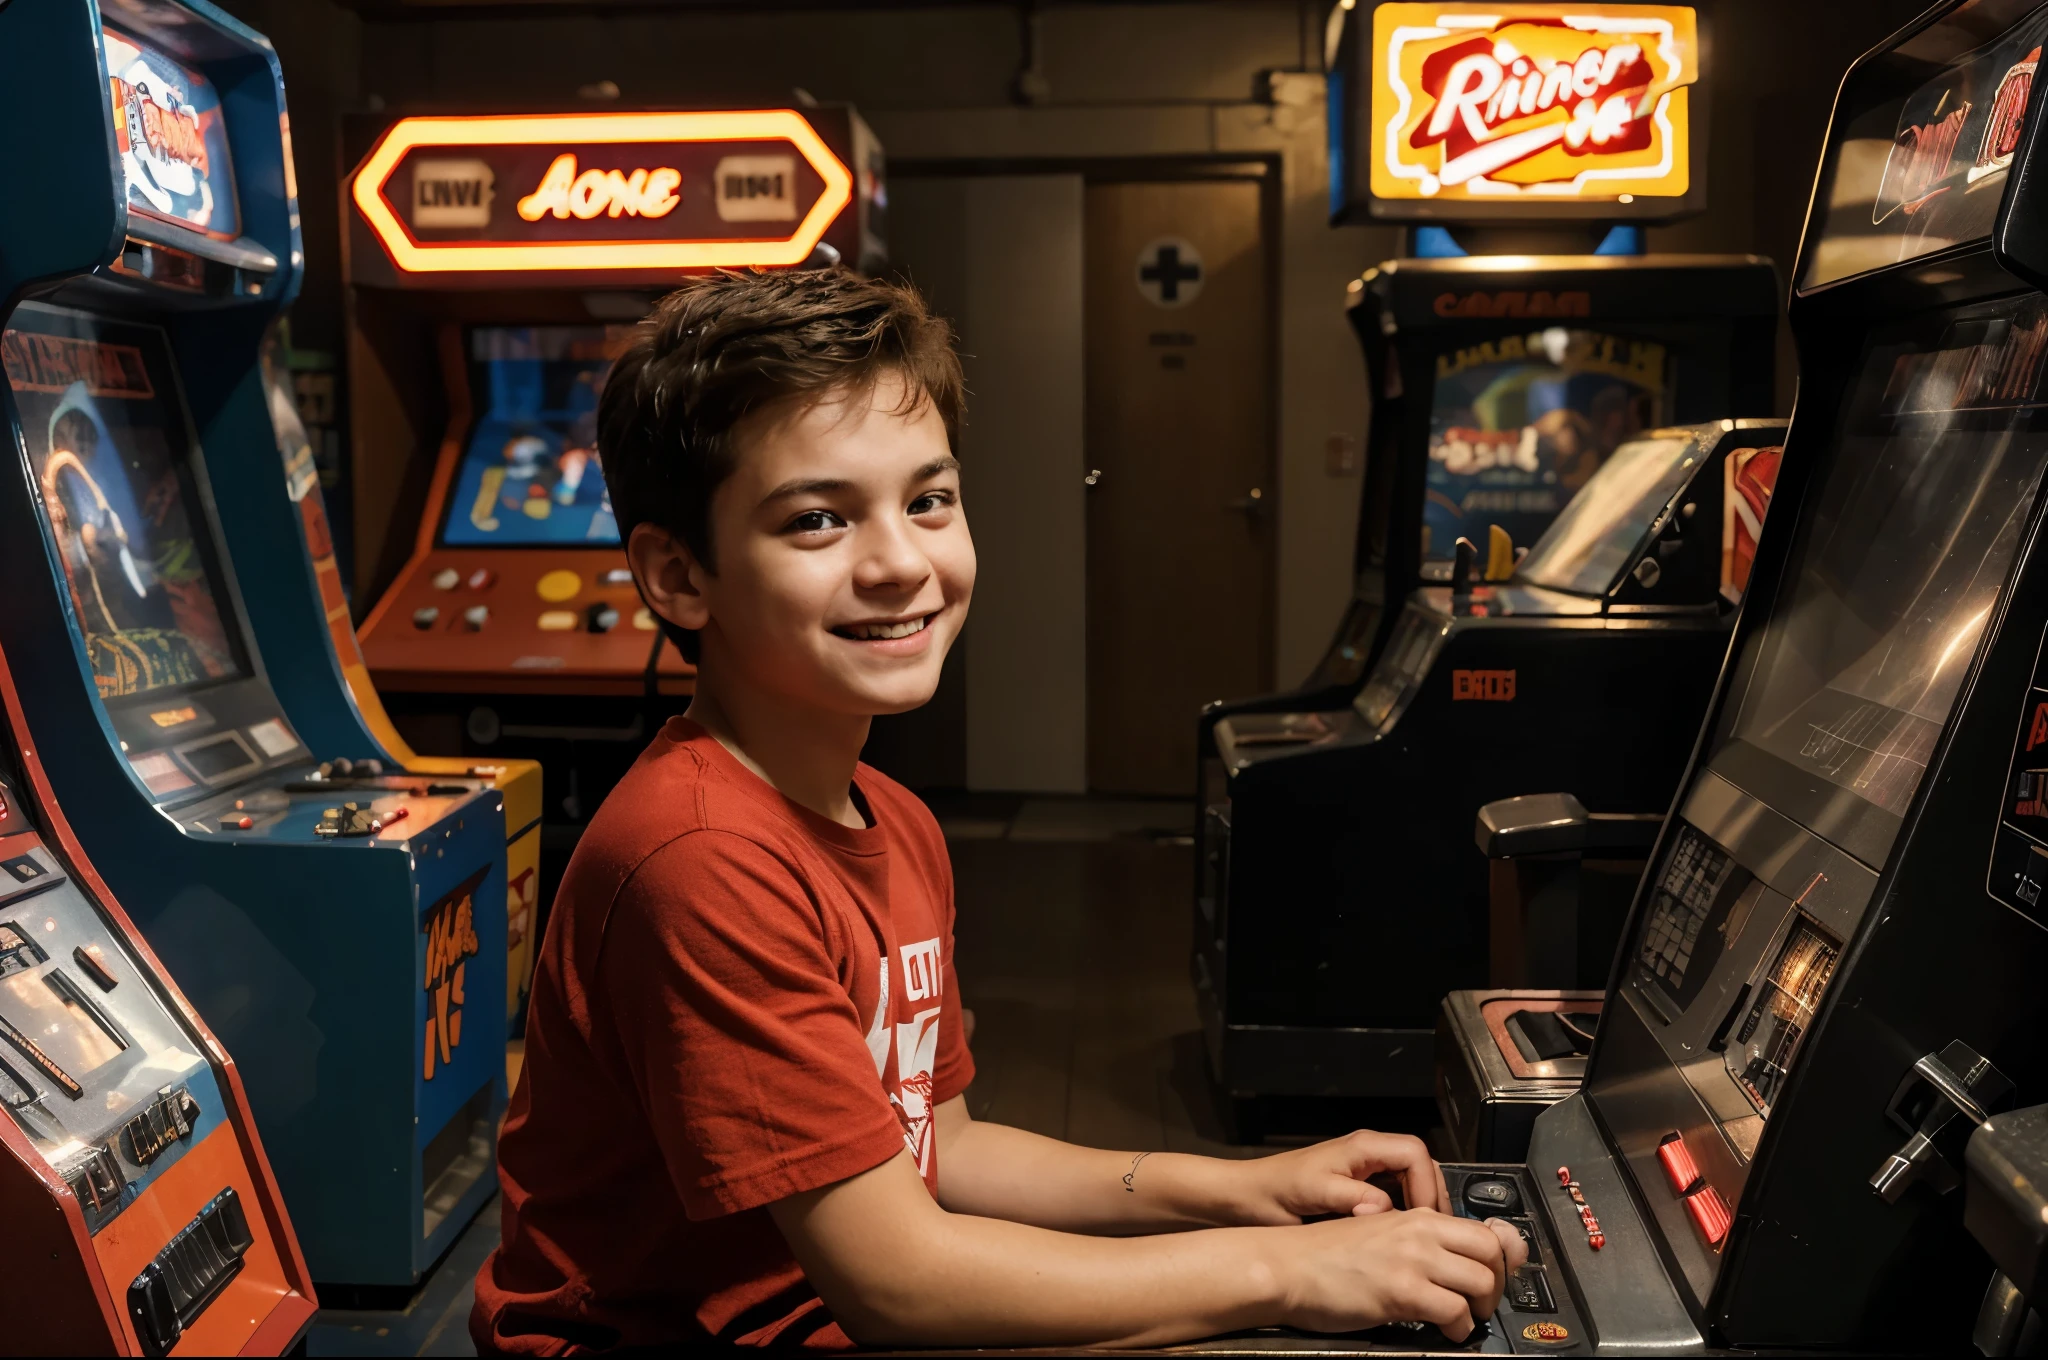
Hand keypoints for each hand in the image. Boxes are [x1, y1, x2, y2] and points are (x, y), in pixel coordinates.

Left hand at [1228, 1130, 1450, 1224]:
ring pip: (1412, 1180)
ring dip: (1422, 1206)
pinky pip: (1396, 1193)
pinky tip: (1402, 1238)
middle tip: (1435, 1232)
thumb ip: (1349, 1198)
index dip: (1427, 1185)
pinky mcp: (1358, 1187)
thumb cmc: (1272, 1192)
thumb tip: (1384, 1209)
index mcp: (1361, 1147)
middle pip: (1421, 1166)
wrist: (1244, 1198)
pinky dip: (1406, 1212)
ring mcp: (1364, 1169)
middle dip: (1432, 1196)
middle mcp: (1367, 1153)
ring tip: (1424, 1238)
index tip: (1427, 1217)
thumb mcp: (1312, 1193)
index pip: (1414, 1154)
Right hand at [1273, 1210, 1526, 1340]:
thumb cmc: (1322, 1256)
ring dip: (1479, 1308)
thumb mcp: (1377, 1235)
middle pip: (1490, 1252)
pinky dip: (1458, 1327)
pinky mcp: (1401, 1290)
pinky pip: (1454, 1311)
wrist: (1286, 1266)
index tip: (1496, 1277)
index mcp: (1415, 1217)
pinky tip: (1445, 1331)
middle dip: (1496, 1283)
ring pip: (1480, 1281)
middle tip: (1481, 1302)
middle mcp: (1419, 1232)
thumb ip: (1415, 1241)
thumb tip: (1449, 1258)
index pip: (1481, 1231)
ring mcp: (1412, 1260)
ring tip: (1463, 1319)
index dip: (1498, 1259)